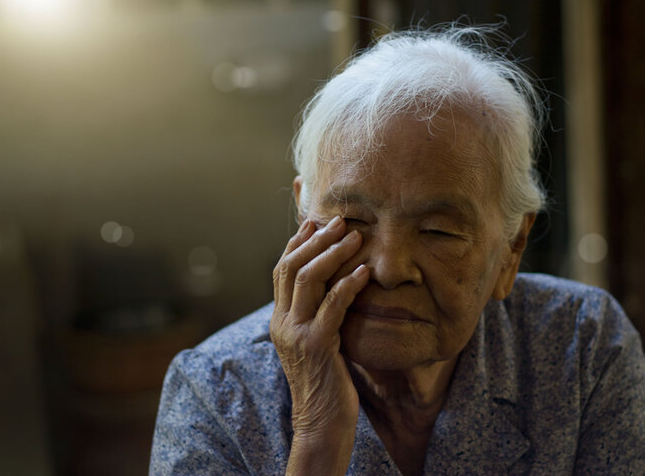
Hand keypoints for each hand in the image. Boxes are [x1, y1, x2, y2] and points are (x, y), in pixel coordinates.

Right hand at [270, 215, 368, 475]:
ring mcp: (296, 334)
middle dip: (315, 239)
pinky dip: (348, 283)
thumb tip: (333, 288)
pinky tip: (365, 271)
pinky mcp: (317, 346)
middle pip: (290, 266)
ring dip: (333, 253)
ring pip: (307, 279)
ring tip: (355, 237)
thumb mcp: (317, 344)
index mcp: (280, 321)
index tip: (316, 221)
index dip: (297, 242)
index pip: (281, 270)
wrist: (322, 423)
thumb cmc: (327, 383)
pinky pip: (332, 305)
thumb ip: (318, 316)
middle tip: (340, 221)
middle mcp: (282, 323)